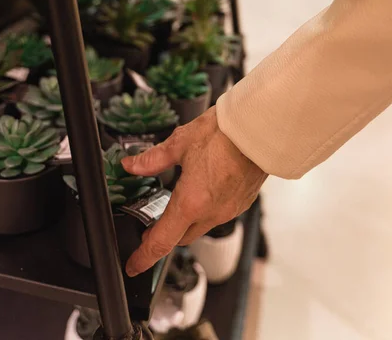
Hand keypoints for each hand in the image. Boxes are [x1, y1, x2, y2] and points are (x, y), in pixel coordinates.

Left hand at [121, 106, 267, 276]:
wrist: (260, 127)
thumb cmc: (225, 132)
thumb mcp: (180, 142)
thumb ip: (153, 159)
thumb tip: (132, 165)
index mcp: (192, 202)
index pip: (162, 241)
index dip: (144, 257)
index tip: (134, 265)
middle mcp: (212, 212)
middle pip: (182, 237)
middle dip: (165, 236)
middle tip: (150, 228)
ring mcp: (230, 209)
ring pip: (202, 226)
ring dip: (187, 221)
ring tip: (178, 202)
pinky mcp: (243, 201)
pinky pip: (219, 214)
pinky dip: (206, 209)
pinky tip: (204, 189)